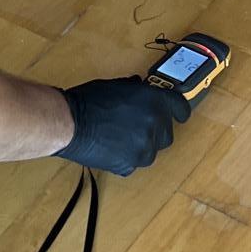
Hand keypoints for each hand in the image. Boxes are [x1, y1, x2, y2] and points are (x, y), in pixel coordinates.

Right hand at [54, 77, 191, 176]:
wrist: (70, 124)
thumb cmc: (89, 100)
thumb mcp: (117, 86)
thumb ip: (135, 90)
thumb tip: (140, 90)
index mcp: (154, 101)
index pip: (180, 107)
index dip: (179, 112)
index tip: (180, 116)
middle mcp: (154, 125)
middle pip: (166, 134)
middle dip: (155, 131)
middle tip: (136, 126)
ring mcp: (143, 148)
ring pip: (151, 151)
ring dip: (140, 146)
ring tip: (119, 138)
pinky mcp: (129, 165)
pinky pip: (134, 162)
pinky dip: (126, 157)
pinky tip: (111, 148)